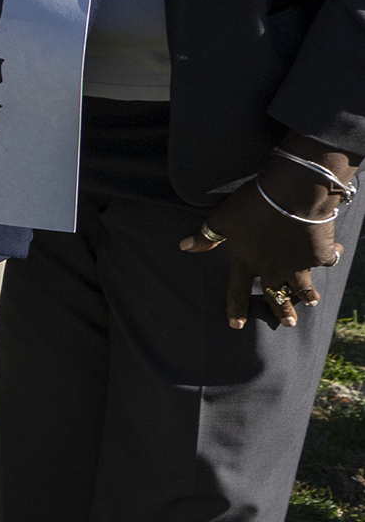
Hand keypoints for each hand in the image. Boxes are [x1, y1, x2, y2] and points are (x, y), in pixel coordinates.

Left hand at [181, 146, 351, 327]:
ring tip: (312, 302)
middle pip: (276, 295)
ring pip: (304, 286)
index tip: (236, 326)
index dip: (235, 309)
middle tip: (290, 323)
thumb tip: (184, 246)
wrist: (292, 195)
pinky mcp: (320, 253)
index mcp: (247, 262)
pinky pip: (328, 260)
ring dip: (308, 294)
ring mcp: (298, 263)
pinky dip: (332, 256)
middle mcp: (273, 268)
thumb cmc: (252, 204)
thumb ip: (206, 236)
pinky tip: (337, 254)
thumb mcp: (222, 218)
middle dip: (283, 310)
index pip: (237, 291)